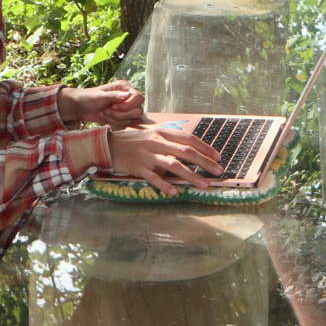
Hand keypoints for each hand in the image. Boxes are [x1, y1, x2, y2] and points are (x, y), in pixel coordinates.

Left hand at [59, 80, 144, 126]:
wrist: (79, 107)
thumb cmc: (87, 98)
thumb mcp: (99, 96)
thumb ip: (113, 96)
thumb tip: (128, 95)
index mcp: (124, 88)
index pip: (138, 97)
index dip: (128, 105)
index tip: (113, 106)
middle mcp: (127, 98)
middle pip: (137, 110)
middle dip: (121, 114)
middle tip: (106, 111)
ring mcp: (125, 109)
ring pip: (131, 119)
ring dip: (115, 119)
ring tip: (103, 114)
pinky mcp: (122, 118)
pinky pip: (125, 125)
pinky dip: (114, 124)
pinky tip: (104, 119)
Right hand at [107, 126, 222, 195]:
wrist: (107, 145)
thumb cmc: (133, 142)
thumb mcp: (152, 136)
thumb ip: (169, 142)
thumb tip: (190, 150)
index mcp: (162, 133)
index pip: (189, 139)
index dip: (205, 148)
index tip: (218, 157)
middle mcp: (157, 142)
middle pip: (186, 152)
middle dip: (205, 162)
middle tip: (218, 171)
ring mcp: (147, 155)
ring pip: (173, 165)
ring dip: (191, 176)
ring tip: (204, 184)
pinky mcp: (138, 167)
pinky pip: (153, 178)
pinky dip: (165, 185)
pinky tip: (175, 192)